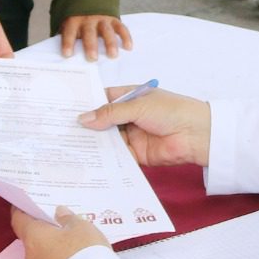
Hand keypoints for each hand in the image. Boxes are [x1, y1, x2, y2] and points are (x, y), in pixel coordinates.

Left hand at [11, 205, 109, 258]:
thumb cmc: (83, 250)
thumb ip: (67, 218)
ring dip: (51, 246)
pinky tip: (73, 255)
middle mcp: (30, 256)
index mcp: (33, 236)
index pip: (18, 219)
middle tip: (56, 220)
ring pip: (41, 253)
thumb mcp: (81, 226)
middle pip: (31, 238)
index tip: (24, 203)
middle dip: (42, 229)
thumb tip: (59, 213)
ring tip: (70, 238)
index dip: (20, 210)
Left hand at [60, 14, 132, 61]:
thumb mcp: (67, 24)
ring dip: (110, 43)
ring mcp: (102, 19)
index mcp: (74, 21)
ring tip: (113, 55)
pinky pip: (121, 28)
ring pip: (107, 31)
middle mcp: (88, 19)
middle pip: (89, 32)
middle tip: (92, 58)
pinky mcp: (113, 19)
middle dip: (91, 45)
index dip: (68, 42)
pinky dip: (125, 37)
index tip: (67, 54)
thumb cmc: (76, 20)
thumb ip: (65, 37)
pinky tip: (128, 47)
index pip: (69, 32)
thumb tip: (60, 56)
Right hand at [77, 86, 211, 166]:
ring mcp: (132, 135)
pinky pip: (117, 157)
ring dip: (93, 144)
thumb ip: (110, 113)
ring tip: (69, 147)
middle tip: (61, 131)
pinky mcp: (136, 155)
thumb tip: (83, 119)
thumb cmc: (171, 110)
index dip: (86, 104)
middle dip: (87, 126)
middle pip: (103, 121)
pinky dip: (105, 159)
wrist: (196, 134)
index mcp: (130, 97)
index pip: (103, 99)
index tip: (65, 109)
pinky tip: (88, 161)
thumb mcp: (138, 106)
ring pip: (108, 140)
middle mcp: (129, 116)